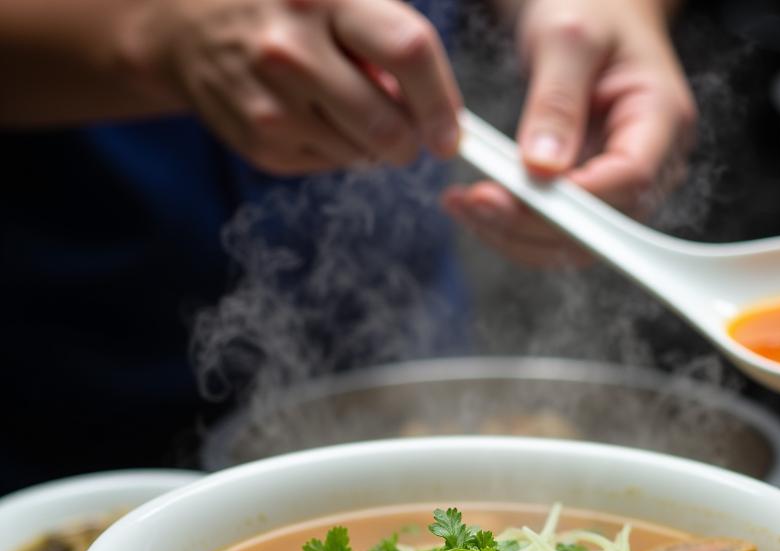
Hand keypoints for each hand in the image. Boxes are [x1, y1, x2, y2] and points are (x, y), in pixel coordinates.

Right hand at [138, 0, 461, 174]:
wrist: (187, 26)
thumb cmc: (284, 6)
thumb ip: (390, 36)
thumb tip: (440, 110)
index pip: (409, 51)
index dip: (442, 102)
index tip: (451, 133)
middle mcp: (294, 47)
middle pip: (389, 124)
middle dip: (410, 141)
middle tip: (408, 133)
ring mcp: (272, 101)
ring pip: (363, 153)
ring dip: (371, 143)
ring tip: (341, 105)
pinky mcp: (261, 144)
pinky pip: (330, 165)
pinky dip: (335, 149)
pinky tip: (309, 116)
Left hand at [442, 0, 696, 266]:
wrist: (596, 9)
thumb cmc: (591, 7)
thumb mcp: (568, 36)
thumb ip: (556, 100)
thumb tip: (541, 170)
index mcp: (662, 119)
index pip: (627, 181)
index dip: (570, 203)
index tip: (507, 197)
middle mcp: (654, 163)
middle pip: (601, 227)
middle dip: (531, 226)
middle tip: (470, 204)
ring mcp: (624, 185)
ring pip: (576, 241)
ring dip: (515, 234)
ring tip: (462, 205)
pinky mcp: (593, 195)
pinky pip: (558, 229)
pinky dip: (514, 225)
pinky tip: (474, 205)